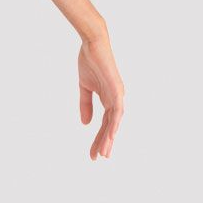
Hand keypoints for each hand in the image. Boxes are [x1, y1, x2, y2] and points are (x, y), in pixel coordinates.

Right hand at [78, 28, 124, 159]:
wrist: (92, 44)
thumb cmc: (89, 61)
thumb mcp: (84, 87)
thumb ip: (85, 105)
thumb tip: (86, 124)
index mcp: (107, 98)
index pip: (103, 123)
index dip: (97, 138)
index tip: (92, 152)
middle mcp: (116, 99)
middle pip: (110, 126)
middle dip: (103, 142)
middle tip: (98, 158)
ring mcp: (117, 94)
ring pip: (115, 121)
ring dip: (110, 137)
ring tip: (105, 152)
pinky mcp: (117, 89)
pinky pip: (117, 110)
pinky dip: (115, 123)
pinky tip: (112, 135)